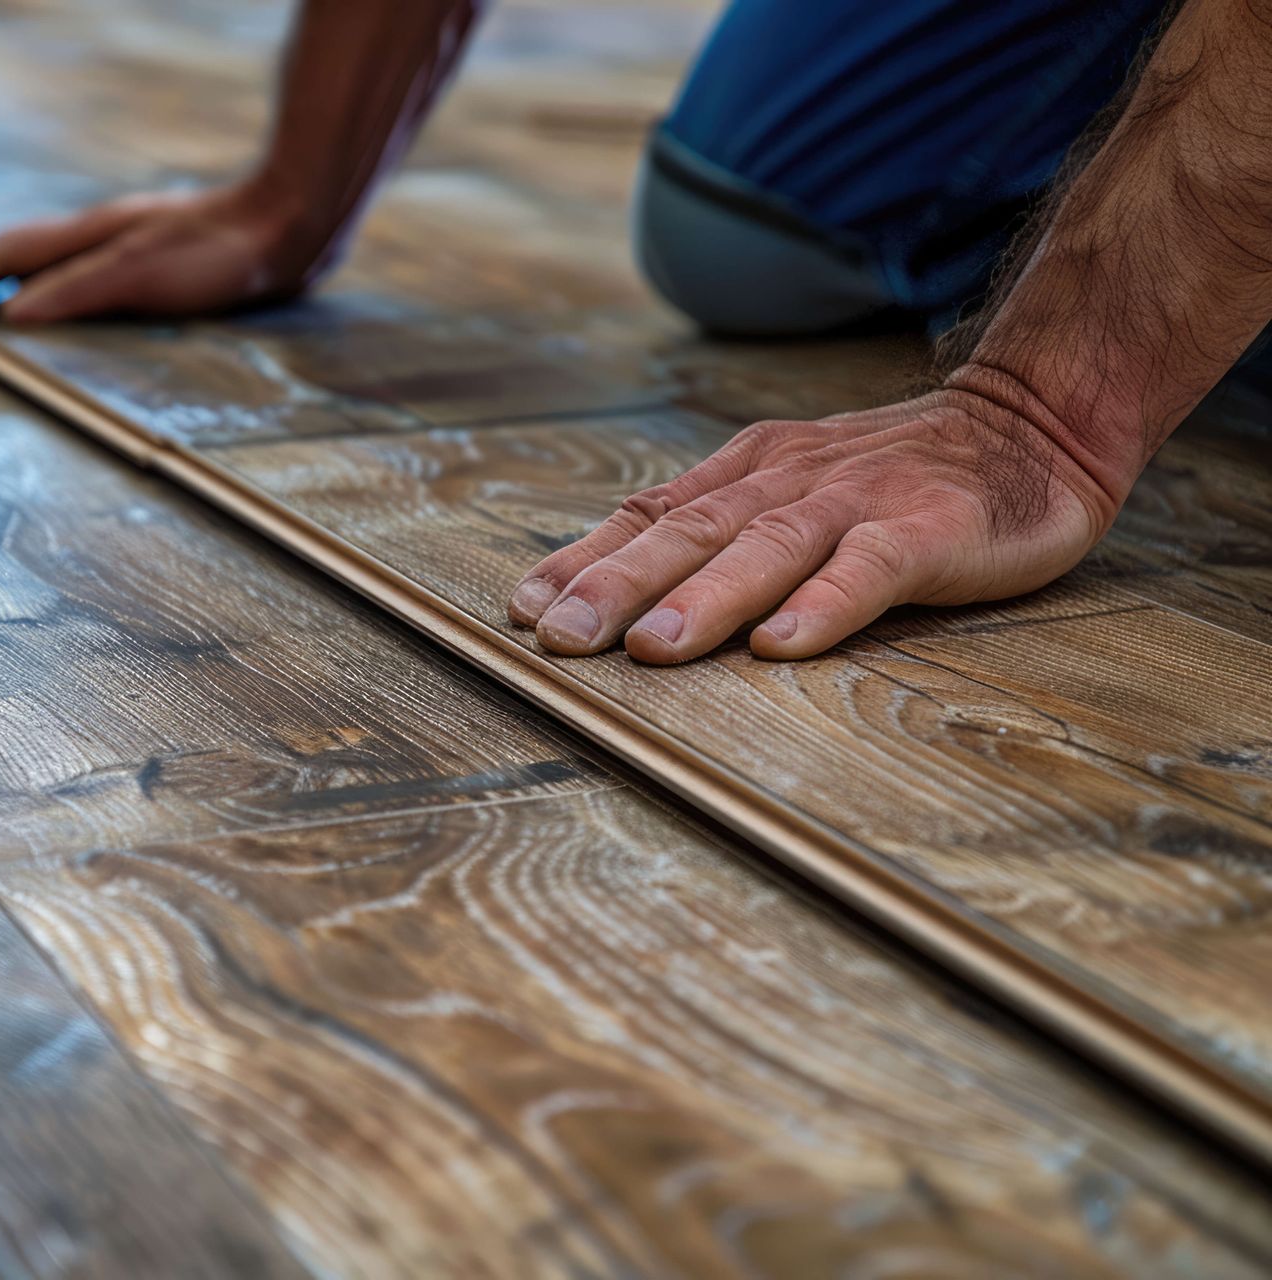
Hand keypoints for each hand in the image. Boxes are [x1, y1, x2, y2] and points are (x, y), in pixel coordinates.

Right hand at [0, 178, 323, 320]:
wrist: (290, 227)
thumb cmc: (224, 252)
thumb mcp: (144, 275)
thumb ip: (77, 291)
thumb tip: (9, 313)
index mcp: (90, 237)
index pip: (5, 255)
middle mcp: (101, 235)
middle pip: (17, 252)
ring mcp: (126, 244)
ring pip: (48, 260)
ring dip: (7, 280)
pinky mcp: (155, 260)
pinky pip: (80, 273)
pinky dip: (51, 287)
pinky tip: (64, 302)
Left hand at [505, 380, 1124, 661]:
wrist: (1032, 416)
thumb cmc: (894, 471)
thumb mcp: (787, 485)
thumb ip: (712, 526)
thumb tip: (611, 584)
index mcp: (747, 474)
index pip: (650, 516)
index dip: (585, 560)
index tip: (523, 608)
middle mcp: (790, 482)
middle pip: (690, 535)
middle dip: (616, 587)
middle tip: (557, 638)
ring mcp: (860, 501)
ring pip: (768, 549)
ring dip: (706, 599)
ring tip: (653, 647)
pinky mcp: (931, 529)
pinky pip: (871, 568)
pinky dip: (825, 605)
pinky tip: (782, 644)